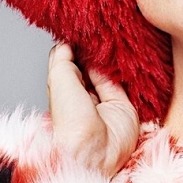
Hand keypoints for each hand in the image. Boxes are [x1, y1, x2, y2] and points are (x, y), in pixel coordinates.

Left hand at [47, 43, 138, 176]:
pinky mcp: (123, 106)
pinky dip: (121, 69)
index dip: (71, 48)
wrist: (95, 152)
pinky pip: (122, 82)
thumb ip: (62, 59)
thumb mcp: (59, 81)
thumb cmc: (70, 122)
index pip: (66, 65)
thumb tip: (66, 42)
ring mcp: (103, 103)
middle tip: (96, 31)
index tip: (78, 30)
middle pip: (87, 68)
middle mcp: (82, 99)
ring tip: (108, 39)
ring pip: (105, 73)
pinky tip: (119, 55)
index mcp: (62, 95)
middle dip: (90, 52)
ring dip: (106, 59)